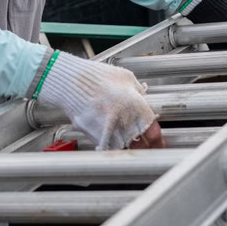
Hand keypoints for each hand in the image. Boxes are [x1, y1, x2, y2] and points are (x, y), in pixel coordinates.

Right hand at [35, 51, 161, 149]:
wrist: (68, 81)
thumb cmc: (95, 76)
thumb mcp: (125, 77)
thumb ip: (137, 90)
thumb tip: (143, 97)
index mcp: (135, 105)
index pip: (153, 131)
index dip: (157, 141)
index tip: (158, 144)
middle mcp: (123, 120)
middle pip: (139, 145)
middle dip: (143, 147)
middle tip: (144, 147)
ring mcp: (107, 130)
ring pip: (123, 149)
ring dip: (125, 147)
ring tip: (124, 142)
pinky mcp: (93, 135)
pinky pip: (106, 145)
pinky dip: (108, 143)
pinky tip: (107, 135)